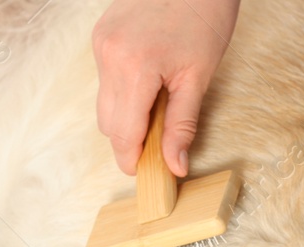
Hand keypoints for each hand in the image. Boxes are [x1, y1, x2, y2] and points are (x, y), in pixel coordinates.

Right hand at [93, 0, 239, 176]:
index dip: (132, 160)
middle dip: (130, 140)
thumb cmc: (204, 14)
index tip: (146, 173)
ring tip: (159, 106)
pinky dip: (124, 91)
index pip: (122, 134)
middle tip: (161, 144)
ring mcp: (100, 43)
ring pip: (104, 101)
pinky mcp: (101, 34)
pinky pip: (106, 78)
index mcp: (133, 69)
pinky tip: (150, 81)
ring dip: (127, 115)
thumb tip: (174, 165)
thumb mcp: (198, 76)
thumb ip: (182, 124)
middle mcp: (108, 56)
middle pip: (108, 123)